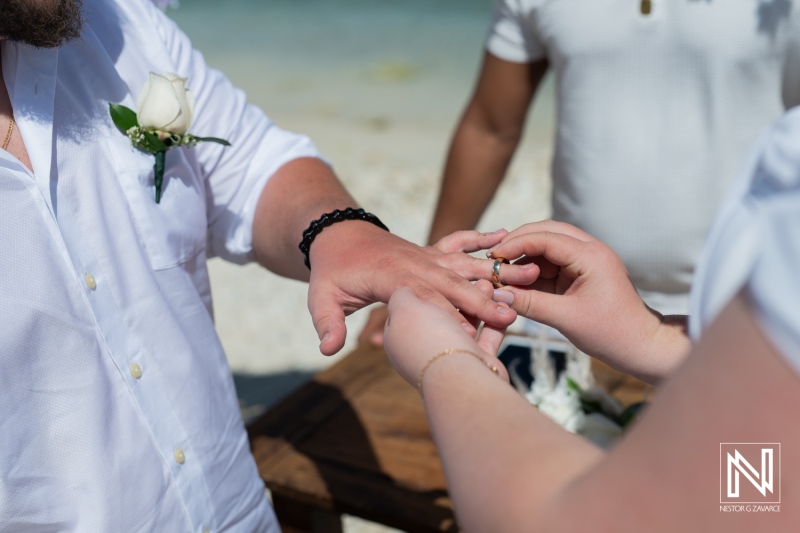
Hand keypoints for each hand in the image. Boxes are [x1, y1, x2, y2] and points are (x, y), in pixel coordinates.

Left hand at [308, 224, 539, 354]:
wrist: (338, 234)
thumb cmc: (332, 270)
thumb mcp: (321, 296)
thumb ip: (327, 322)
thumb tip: (328, 349)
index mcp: (390, 276)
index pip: (423, 297)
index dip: (446, 315)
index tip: (469, 335)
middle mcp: (414, 263)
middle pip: (452, 282)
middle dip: (481, 299)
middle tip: (511, 315)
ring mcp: (425, 255)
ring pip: (464, 263)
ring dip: (494, 270)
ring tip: (528, 274)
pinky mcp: (431, 251)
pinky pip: (459, 242)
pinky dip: (480, 238)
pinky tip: (505, 235)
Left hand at [383, 282, 509, 386]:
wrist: (459, 378)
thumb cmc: (427, 338)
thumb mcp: (404, 308)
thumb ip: (403, 295)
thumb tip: (405, 291)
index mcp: (400, 335)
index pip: (411, 304)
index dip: (425, 285)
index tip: (438, 270)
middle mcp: (423, 346)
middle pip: (442, 312)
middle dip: (459, 293)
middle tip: (470, 276)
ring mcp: (451, 356)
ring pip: (465, 322)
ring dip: (478, 303)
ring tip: (490, 285)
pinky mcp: (475, 363)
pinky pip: (485, 337)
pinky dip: (493, 320)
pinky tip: (503, 304)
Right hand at [488, 220, 684, 381]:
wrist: (642, 346)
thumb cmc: (611, 333)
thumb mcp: (566, 319)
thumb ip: (530, 304)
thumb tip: (497, 294)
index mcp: (590, 256)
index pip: (546, 238)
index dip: (516, 244)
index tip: (493, 256)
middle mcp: (590, 251)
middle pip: (547, 232)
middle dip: (519, 242)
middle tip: (494, 256)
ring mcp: (586, 261)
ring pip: (548, 246)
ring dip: (525, 256)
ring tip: (502, 271)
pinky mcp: (581, 274)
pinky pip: (552, 263)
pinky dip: (533, 270)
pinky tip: (517, 281)